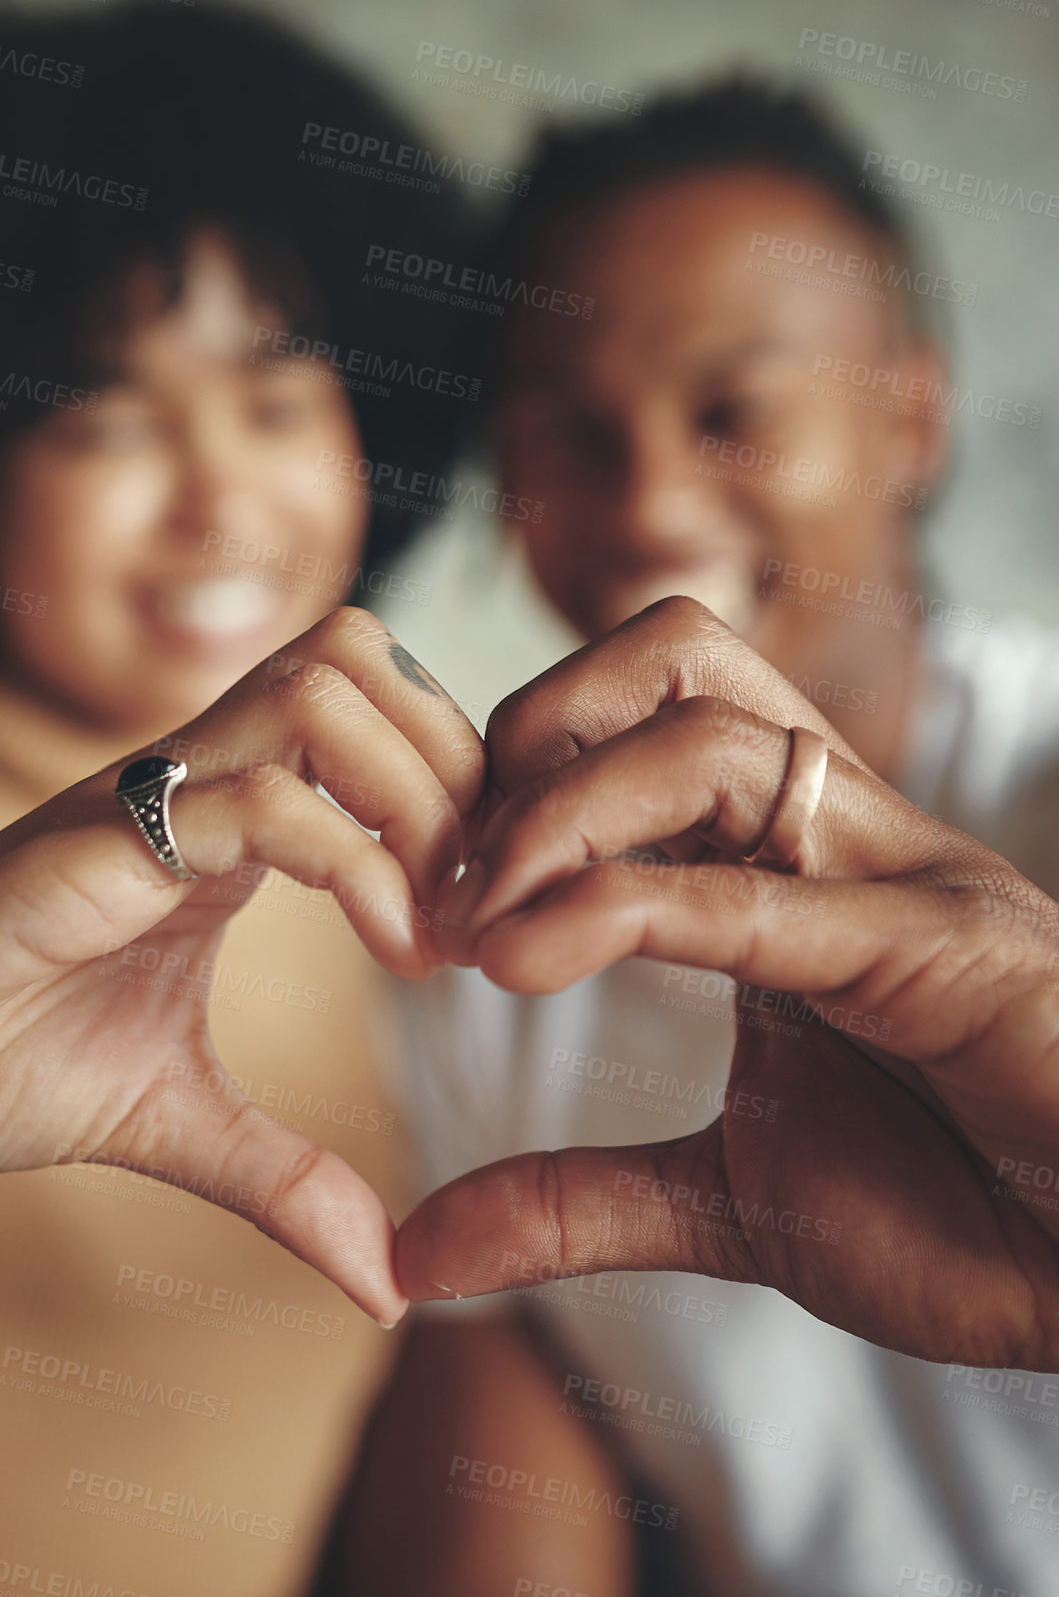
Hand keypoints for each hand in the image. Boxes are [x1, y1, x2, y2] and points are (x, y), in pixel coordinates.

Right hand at [0, 606, 484, 1324]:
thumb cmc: (11, 1063)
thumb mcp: (183, 1123)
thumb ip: (289, 1180)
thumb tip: (387, 1287)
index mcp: (224, 813)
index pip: (367, 696)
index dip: (451, 772)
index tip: (484, 906)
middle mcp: (194, 781)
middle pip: (356, 652)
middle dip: (451, 759)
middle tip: (477, 897)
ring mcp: (146, 799)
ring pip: (321, 687)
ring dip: (414, 796)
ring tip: (435, 924)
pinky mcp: (102, 845)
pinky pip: (262, 801)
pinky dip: (357, 863)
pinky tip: (395, 953)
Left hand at [396, 598, 1058, 1367]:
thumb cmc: (961, 1210)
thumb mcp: (732, 1203)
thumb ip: (579, 1203)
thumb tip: (420, 1251)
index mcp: (798, 861)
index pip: (650, 711)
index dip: (518, 767)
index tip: (429, 878)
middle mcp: (847, 835)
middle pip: (680, 657)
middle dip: (536, 726)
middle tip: (449, 858)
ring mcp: (904, 878)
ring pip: (721, 740)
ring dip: (565, 812)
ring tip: (476, 922)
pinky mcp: (949, 954)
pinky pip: (768, 899)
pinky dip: (630, 909)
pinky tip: (527, 958)